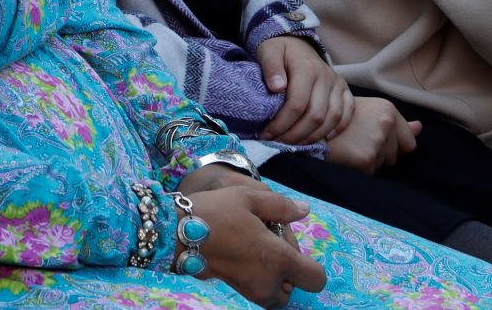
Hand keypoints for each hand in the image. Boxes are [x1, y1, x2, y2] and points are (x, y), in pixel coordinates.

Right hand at [182, 184, 328, 307]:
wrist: (175, 234)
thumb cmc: (214, 212)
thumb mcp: (248, 197)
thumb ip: (281, 206)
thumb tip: (304, 210)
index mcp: (278, 257)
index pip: (315, 278)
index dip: (312, 266)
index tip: (295, 250)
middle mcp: (268, 280)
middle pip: (295, 289)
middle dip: (291, 272)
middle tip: (273, 247)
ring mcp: (251, 290)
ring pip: (276, 294)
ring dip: (275, 279)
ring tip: (258, 253)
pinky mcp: (235, 291)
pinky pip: (258, 292)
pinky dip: (259, 280)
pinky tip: (244, 255)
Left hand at [257, 35, 352, 144]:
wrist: (297, 43)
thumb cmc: (280, 51)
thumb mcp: (268, 52)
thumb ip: (270, 67)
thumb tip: (276, 87)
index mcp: (307, 68)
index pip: (297, 104)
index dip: (282, 124)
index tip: (267, 134)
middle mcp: (326, 76)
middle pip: (316, 115)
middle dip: (296, 135)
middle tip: (279, 143)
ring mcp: (337, 83)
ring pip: (333, 118)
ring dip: (314, 136)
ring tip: (296, 144)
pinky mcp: (344, 89)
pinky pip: (347, 113)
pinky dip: (337, 128)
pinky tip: (322, 138)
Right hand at [320, 96, 420, 173]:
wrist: (308, 128)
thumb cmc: (336, 119)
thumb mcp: (366, 111)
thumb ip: (395, 122)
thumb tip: (420, 128)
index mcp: (387, 109)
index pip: (409, 141)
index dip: (392, 145)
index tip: (372, 139)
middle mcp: (386, 123)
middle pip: (396, 155)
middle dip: (380, 154)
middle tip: (356, 141)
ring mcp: (377, 142)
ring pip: (383, 165)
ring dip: (369, 162)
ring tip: (350, 147)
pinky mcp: (366, 160)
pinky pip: (371, 174)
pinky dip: (358, 170)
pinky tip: (345, 157)